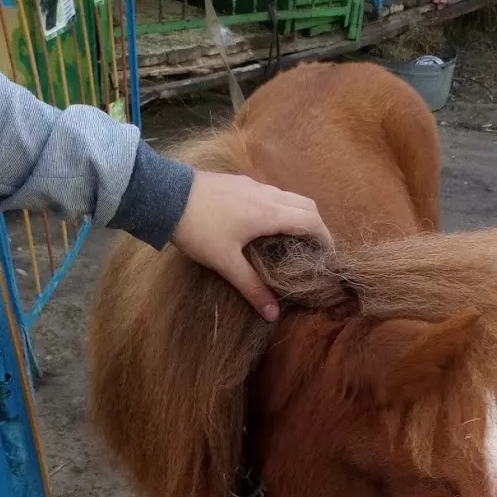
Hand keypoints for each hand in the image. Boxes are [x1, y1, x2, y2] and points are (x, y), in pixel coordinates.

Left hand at [171, 170, 332, 321]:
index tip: (330, 258)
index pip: (312, 222)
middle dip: (317, 227)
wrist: (166, 196)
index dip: (326, 239)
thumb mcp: (225, 263)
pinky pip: (272, 194)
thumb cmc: (198, 229)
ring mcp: (253, 185)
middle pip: (307, 205)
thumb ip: (252, 287)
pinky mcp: (240, 182)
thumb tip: (273, 314)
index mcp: (269, 213)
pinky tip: (267, 227)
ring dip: (299, 216)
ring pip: (289, 197)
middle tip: (316, 251)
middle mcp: (267, 195)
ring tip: (295, 241)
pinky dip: (281, 208)